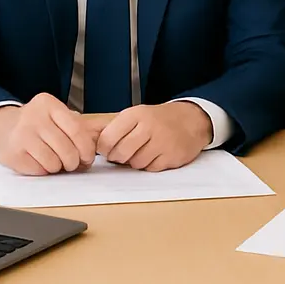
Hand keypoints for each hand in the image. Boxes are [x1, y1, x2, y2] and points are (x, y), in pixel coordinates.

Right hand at [0, 93, 97, 175]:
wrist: (3, 127)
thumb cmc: (37, 124)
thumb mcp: (56, 116)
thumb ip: (78, 126)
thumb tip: (101, 139)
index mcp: (49, 104)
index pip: (77, 130)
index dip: (87, 149)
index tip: (88, 157)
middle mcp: (34, 117)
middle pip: (67, 149)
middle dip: (74, 162)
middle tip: (72, 163)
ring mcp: (23, 135)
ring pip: (54, 162)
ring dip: (58, 167)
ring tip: (55, 161)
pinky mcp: (14, 153)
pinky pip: (40, 170)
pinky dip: (45, 170)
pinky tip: (40, 161)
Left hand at [96, 102, 211, 171]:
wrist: (190, 120)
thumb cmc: (158, 119)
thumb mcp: (137, 114)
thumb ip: (117, 127)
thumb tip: (94, 143)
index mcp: (136, 114)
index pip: (109, 136)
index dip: (103, 148)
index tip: (105, 149)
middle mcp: (148, 126)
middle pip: (121, 152)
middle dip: (117, 157)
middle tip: (120, 154)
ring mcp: (161, 142)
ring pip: (135, 163)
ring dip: (134, 162)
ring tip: (139, 152)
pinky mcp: (171, 156)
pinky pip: (151, 169)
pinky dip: (149, 166)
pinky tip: (153, 155)